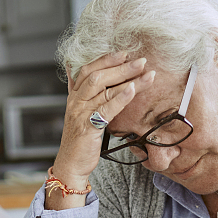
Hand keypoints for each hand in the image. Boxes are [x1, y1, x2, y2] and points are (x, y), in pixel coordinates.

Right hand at [49, 53, 155, 208]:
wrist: (71, 165)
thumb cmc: (80, 140)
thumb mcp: (80, 113)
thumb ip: (83, 93)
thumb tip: (77, 71)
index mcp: (74, 96)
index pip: (88, 69)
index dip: (106, 59)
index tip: (125, 53)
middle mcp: (75, 102)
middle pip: (97, 75)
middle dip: (120, 66)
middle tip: (141, 60)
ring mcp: (80, 114)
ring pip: (103, 89)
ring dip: (127, 78)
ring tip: (146, 73)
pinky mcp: (87, 127)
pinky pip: (106, 109)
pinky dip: (120, 98)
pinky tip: (133, 90)